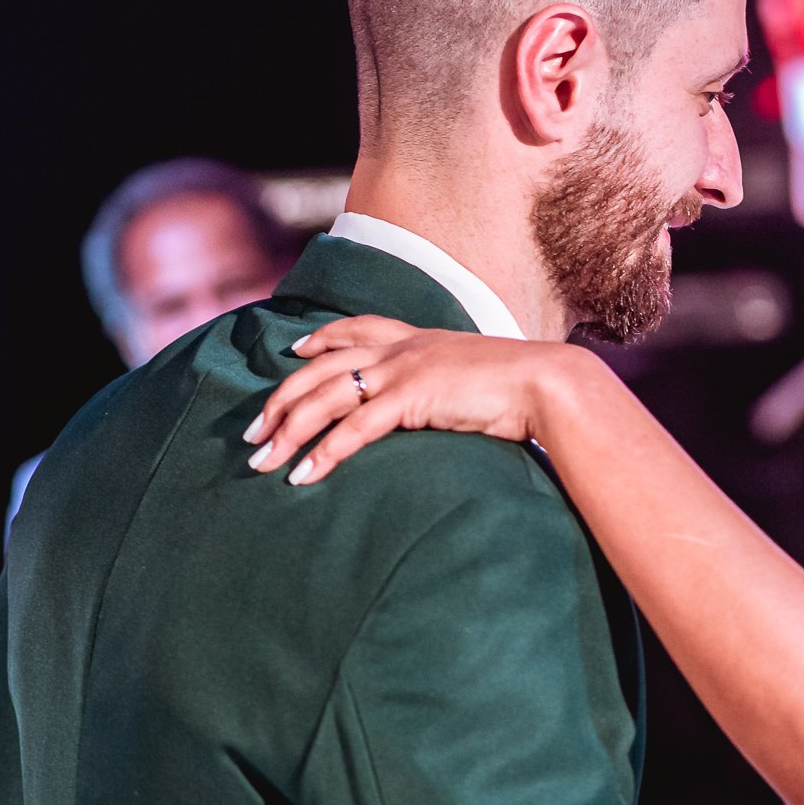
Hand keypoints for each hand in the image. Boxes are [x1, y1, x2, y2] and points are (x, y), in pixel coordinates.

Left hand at [243, 316, 590, 485]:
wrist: (550, 385)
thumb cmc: (529, 390)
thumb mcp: (482, 379)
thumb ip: (456, 387)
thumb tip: (456, 405)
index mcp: (422, 339)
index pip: (358, 328)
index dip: (321, 339)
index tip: (293, 352)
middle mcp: (405, 348)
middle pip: (322, 367)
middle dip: (281, 399)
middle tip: (253, 431)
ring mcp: (405, 370)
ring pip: (325, 397)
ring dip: (288, 430)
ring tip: (263, 461)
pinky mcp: (410, 398)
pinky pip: (353, 428)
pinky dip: (323, 454)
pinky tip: (302, 475)